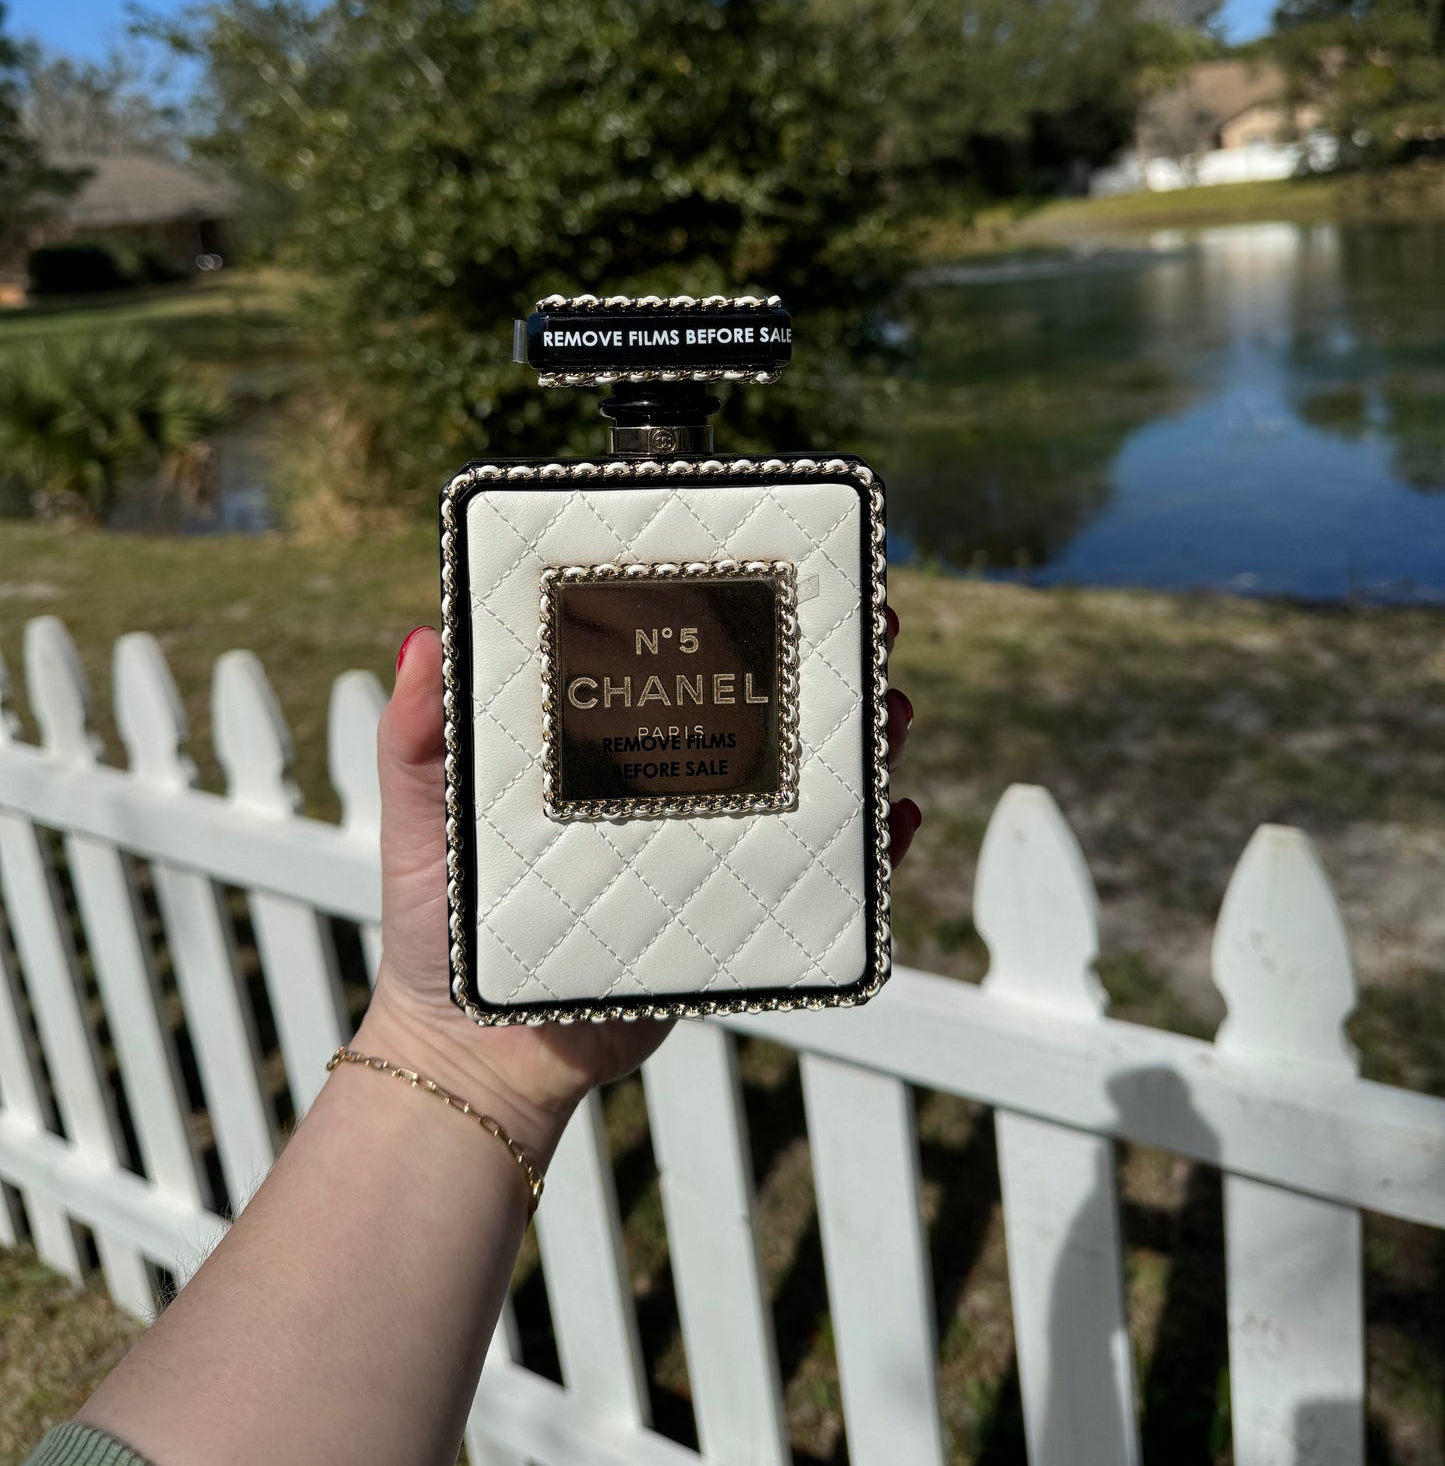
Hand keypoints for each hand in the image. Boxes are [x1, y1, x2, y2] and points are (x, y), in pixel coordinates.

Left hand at [356, 612, 919, 1157]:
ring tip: (891, 709)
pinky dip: (872, 852)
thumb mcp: (416, 818)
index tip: (775, 566)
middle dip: (828, 658)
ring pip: (805, 780)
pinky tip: (895, 820)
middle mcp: (668, 782)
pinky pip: (822, 881)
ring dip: (863, 738)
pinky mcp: (734, 916)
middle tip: (873, 622)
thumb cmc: (442, 926)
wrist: (477, 1053)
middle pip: (762, 707)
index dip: (732, 608)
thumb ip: (414, 737)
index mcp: (603, 744)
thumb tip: (421, 641)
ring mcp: (708, 847)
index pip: (678, 658)